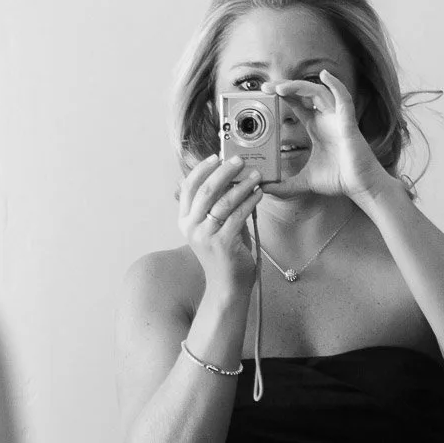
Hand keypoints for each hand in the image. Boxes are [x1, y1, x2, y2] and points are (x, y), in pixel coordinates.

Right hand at [178, 154, 265, 299]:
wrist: (227, 285)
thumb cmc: (223, 253)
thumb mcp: (213, 226)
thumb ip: (215, 205)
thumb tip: (228, 177)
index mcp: (185, 221)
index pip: (189, 188)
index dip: (202, 169)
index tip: (216, 157)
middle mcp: (191, 227)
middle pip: (205, 190)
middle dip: (224, 172)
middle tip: (239, 161)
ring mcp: (205, 236)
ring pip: (224, 201)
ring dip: (243, 185)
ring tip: (256, 176)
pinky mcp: (223, 243)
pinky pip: (239, 214)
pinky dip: (250, 200)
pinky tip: (259, 194)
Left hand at [262, 70, 393, 199]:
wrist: (360, 187)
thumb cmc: (338, 180)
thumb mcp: (303, 182)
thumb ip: (284, 186)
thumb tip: (264, 189)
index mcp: (316, 127)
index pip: (296, 104)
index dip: (282, 96)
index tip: (265, 94)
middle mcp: (326, 118)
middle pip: (304, 94)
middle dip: (285, 87)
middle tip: (266, 87)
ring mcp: (338, 118)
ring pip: (318, 92)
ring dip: (299, 86)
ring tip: (280, 87)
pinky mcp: (348, 123)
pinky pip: (344, 99)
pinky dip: (336, 85)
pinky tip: (325, 75)